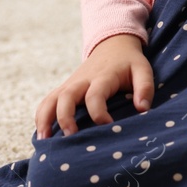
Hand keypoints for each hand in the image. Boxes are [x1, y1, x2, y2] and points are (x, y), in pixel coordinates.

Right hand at [34, 34, 153, 140]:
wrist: (112, 45)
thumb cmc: (129, 63)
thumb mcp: (142, 70)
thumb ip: (145, 88)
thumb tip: (142, 109)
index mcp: (102, 77)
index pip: (95, 95)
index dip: (99, 113)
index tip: (108, 127)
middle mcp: (82, 81)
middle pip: (66, 96)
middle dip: (65, 116)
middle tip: (69, 136)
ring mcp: (70, 84)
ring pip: (51, 99)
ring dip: (45, 119)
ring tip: (43, 140)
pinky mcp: (64, 89)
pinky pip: (47, 102)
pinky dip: (41, 117)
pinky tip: (42, 136)